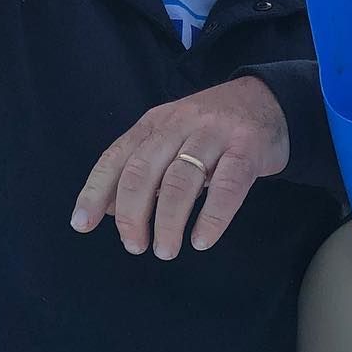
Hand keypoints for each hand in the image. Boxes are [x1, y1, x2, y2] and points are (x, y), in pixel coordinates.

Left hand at [71, 76, 289, 257]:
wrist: (269, 101)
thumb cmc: (211, 130)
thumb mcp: (169, 140)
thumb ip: (139, 169)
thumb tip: (107, 207)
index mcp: (153, 125)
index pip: (115, 158)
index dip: (95, 192)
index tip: (81, 224)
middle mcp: (178, 125)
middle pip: (142, 171)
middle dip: (132, 214)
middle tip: (135, 246)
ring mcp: (214, 135)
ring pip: (180, 180)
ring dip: (167, 222)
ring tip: (165, 250)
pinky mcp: (247, 148)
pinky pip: (227, 187)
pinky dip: (211, 218)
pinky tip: (201, 240)